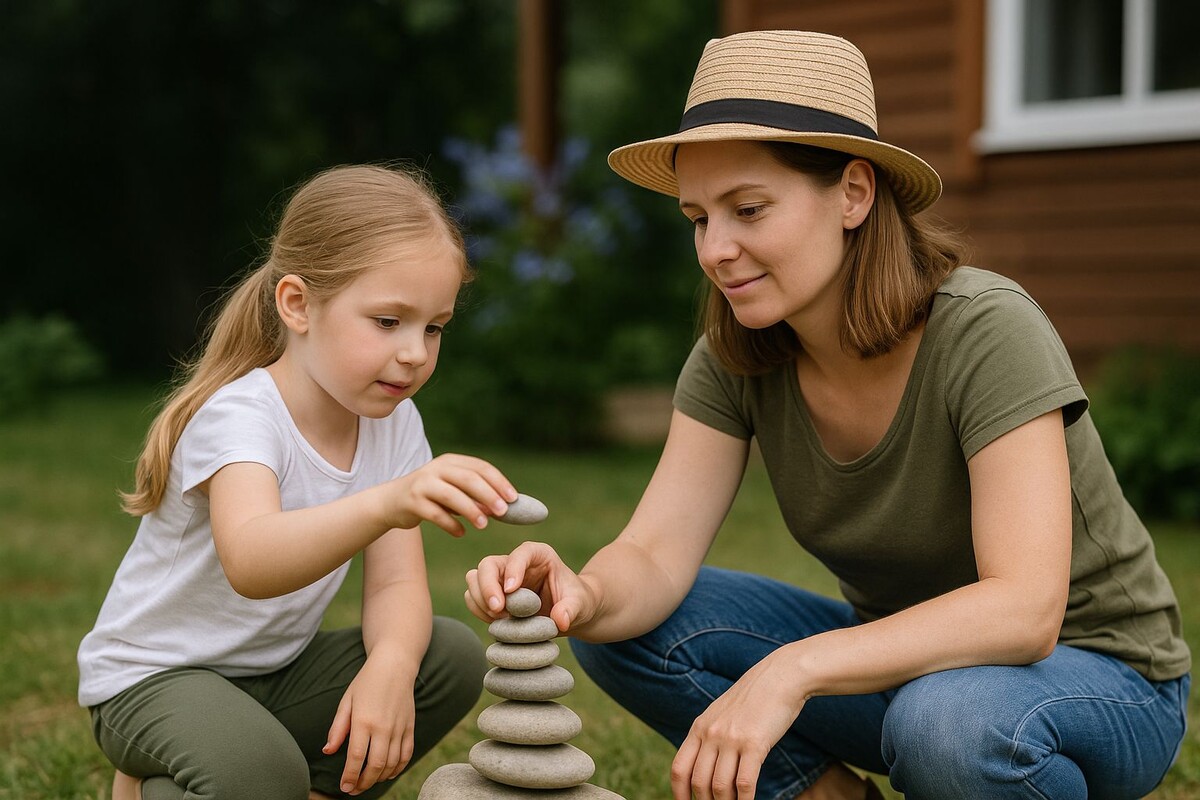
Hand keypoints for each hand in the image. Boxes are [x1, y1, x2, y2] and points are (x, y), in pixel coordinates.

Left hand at [322, 653, 416, 794]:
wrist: (395, 664)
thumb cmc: (367, 681)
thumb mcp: (346, 701)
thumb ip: (337, 728)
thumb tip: (328, 751)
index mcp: (363, 720)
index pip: (355, 757)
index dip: (349, 777)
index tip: (344, 787)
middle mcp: (383, 727)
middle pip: (375, 766)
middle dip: (363, 783)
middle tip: (354, 789)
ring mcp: (399, 728)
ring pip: (391, 764)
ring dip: (379, 778)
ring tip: (368, 782)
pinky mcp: (410, 727)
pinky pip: (406, 755)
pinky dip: (397, 768)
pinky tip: (387, 773)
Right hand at [385, 454, 516, 536]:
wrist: (391, 502)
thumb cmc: (430, 496)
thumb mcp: (453, 490)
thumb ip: (475, 496)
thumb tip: (505, 508)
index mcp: (451, 461)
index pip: (480, 467)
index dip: (499, 482)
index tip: (514, 498)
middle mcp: (437, 469)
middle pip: (468, 479)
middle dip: (488, 494)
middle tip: (504, 511)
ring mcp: (423, 484)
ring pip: (451, 495)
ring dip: (471, 510)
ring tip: (484, 525)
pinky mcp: (412, 501)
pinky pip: (435, 514)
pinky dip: (451, 524)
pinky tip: (461, 533)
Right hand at [464, 541, 596, 633]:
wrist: (570, 614)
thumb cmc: (578, 603)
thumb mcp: (581, 604)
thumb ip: (572, 609)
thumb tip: (560, 620)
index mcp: (539, 555)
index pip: (521, 554)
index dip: (513, 569)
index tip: (512, 591)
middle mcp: (515, 562)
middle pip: (488, 564)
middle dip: (487, 587)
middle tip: (498, 611)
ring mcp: (500, 578)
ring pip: (475, 580)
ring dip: (482, 601)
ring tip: (502, 619)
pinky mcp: (492, 594)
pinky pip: (473, 598)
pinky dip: (479, 611)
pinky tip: (497, 623)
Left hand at [671, 648, 806, 799]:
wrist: (780, 676)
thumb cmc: (754, 699)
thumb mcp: (722, 714)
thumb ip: (710, 736)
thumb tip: (705, 767)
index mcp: (699, 727)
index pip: (679, 769)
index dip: (680, 794)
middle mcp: (711, 733)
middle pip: (699, 782)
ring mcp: (732, 739)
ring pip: (720, 787)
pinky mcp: (754, 743)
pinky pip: (745, 783)